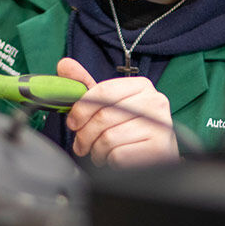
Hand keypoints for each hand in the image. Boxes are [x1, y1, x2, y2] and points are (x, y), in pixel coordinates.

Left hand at [56, 58, 178, 167]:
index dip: (82, 109)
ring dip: (97, 150)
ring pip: (109, 138)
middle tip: (81, 145)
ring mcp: (160, 126)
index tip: (73, 122)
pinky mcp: (158, 150)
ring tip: (100, 152)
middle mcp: (155, 102)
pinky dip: (110, 161)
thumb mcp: (108, 103)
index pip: (104, 91)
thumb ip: (86, 84)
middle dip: (85, 134)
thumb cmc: (129, 127)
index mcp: (142, 86)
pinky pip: (119, 155)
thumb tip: (64, 64)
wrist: (156, 153)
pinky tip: (114, 160)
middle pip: (104, 116)